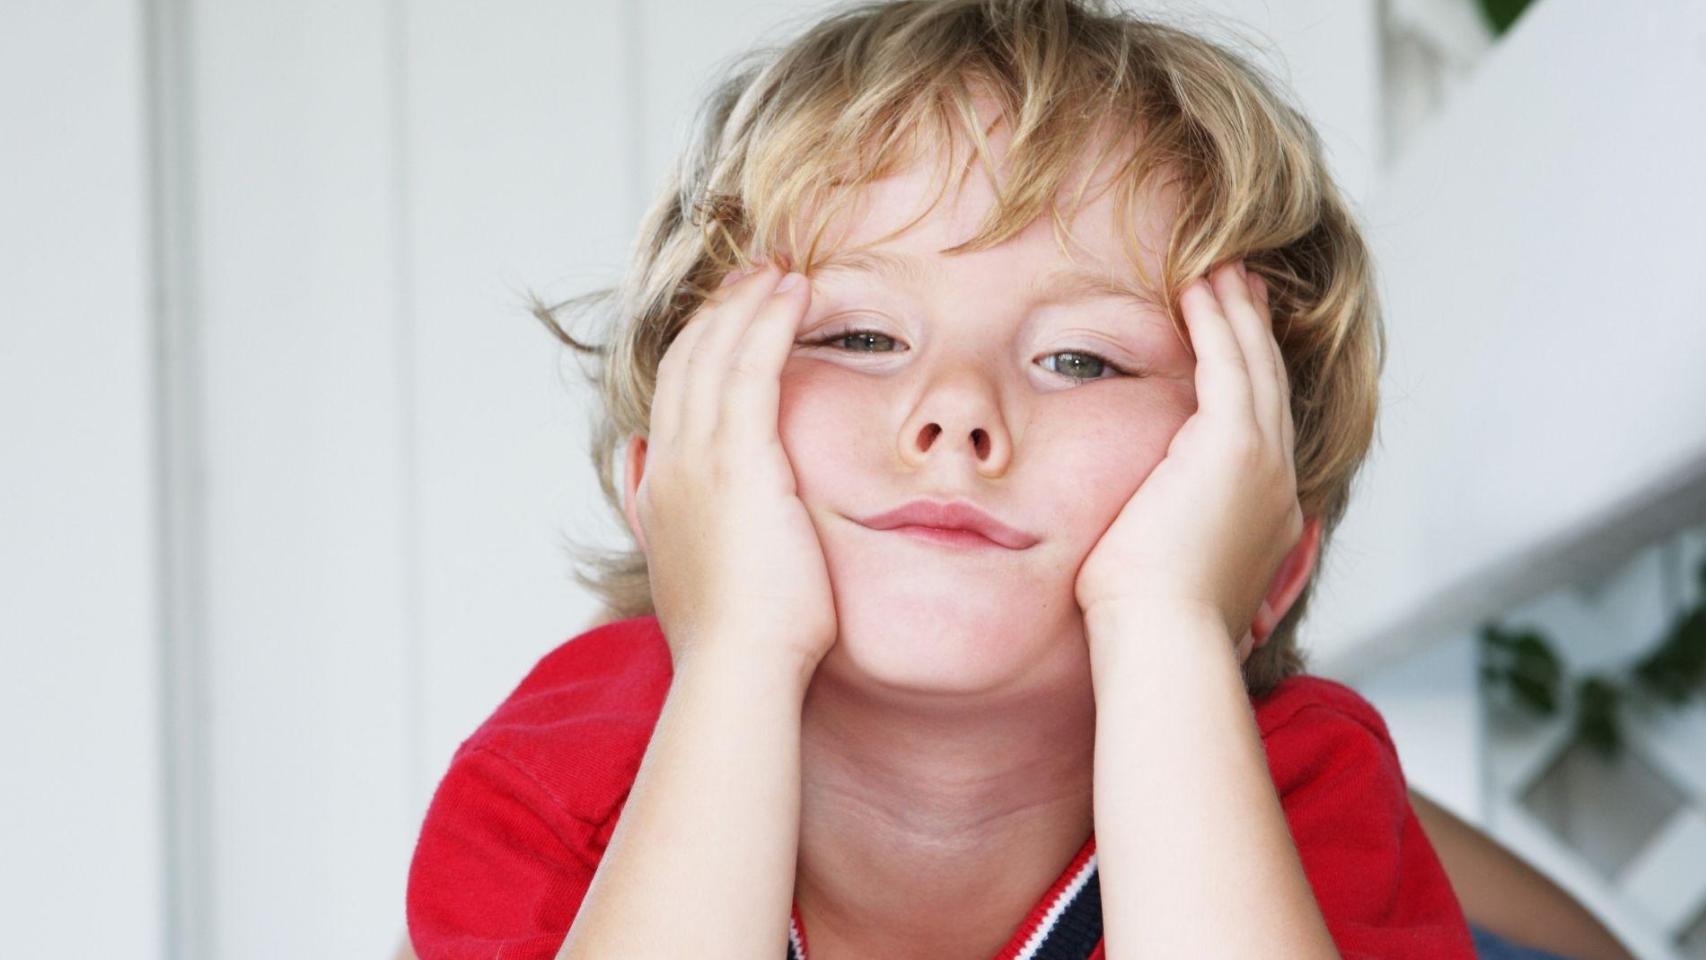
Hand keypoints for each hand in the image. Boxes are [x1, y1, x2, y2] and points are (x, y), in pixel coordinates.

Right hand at [629, 262, 837, 676]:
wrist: (738, 671)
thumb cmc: (740, 642)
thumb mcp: (688, 568)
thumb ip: (664, 517)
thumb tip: (641, 474)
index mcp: (661, 490)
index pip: (674, 395)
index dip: (701, 347)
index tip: (732, 318)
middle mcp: (669, 465)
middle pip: (686, 361)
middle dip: (720, 311)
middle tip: (755, 274)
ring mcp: (697, 461)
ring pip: (713, 354)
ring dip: (746, 303)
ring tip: (779, 270)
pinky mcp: (738, 462)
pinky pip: (750, 368)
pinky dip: (767, 322)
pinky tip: (793, 293)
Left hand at [1074, 260, 1305, 656]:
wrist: (1163, 638)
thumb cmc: (1147, 625)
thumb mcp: (1168, 575)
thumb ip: (1171, 548)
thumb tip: (1149, 552)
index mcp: (1265, 514)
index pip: (1261, 427)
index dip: (1251, 377)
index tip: (1237, 343)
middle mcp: (1277, 483)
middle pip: (1268, 386)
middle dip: (1253, 331)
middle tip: (1242, 284)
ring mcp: (1263, 462)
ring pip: (1254, 366)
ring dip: (1235, 313)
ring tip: (1221, 269)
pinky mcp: (1235, 446)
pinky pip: (1229, 364)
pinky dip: (1216, 322)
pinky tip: (1200, 287)